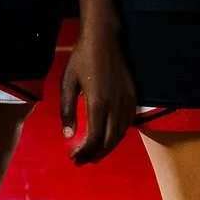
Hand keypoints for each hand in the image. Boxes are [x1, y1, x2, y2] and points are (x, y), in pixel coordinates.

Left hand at [58, 23, 135, 162]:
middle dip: (94, 155)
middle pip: (108, 141)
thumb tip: (67, 135)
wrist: (103, 38)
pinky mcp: (132, 96)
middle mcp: (115, 105)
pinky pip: (128, 124)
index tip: (72, 156)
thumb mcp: (67, 83)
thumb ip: (67, 110)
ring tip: (92, 155)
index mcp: (98, 103)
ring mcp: (126, 101)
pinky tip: (107, 138)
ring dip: (106, 148)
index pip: (93, 138)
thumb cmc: (81, 58)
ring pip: (120, 135)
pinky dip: (117, 136)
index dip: (83, 151)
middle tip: (80, 161)